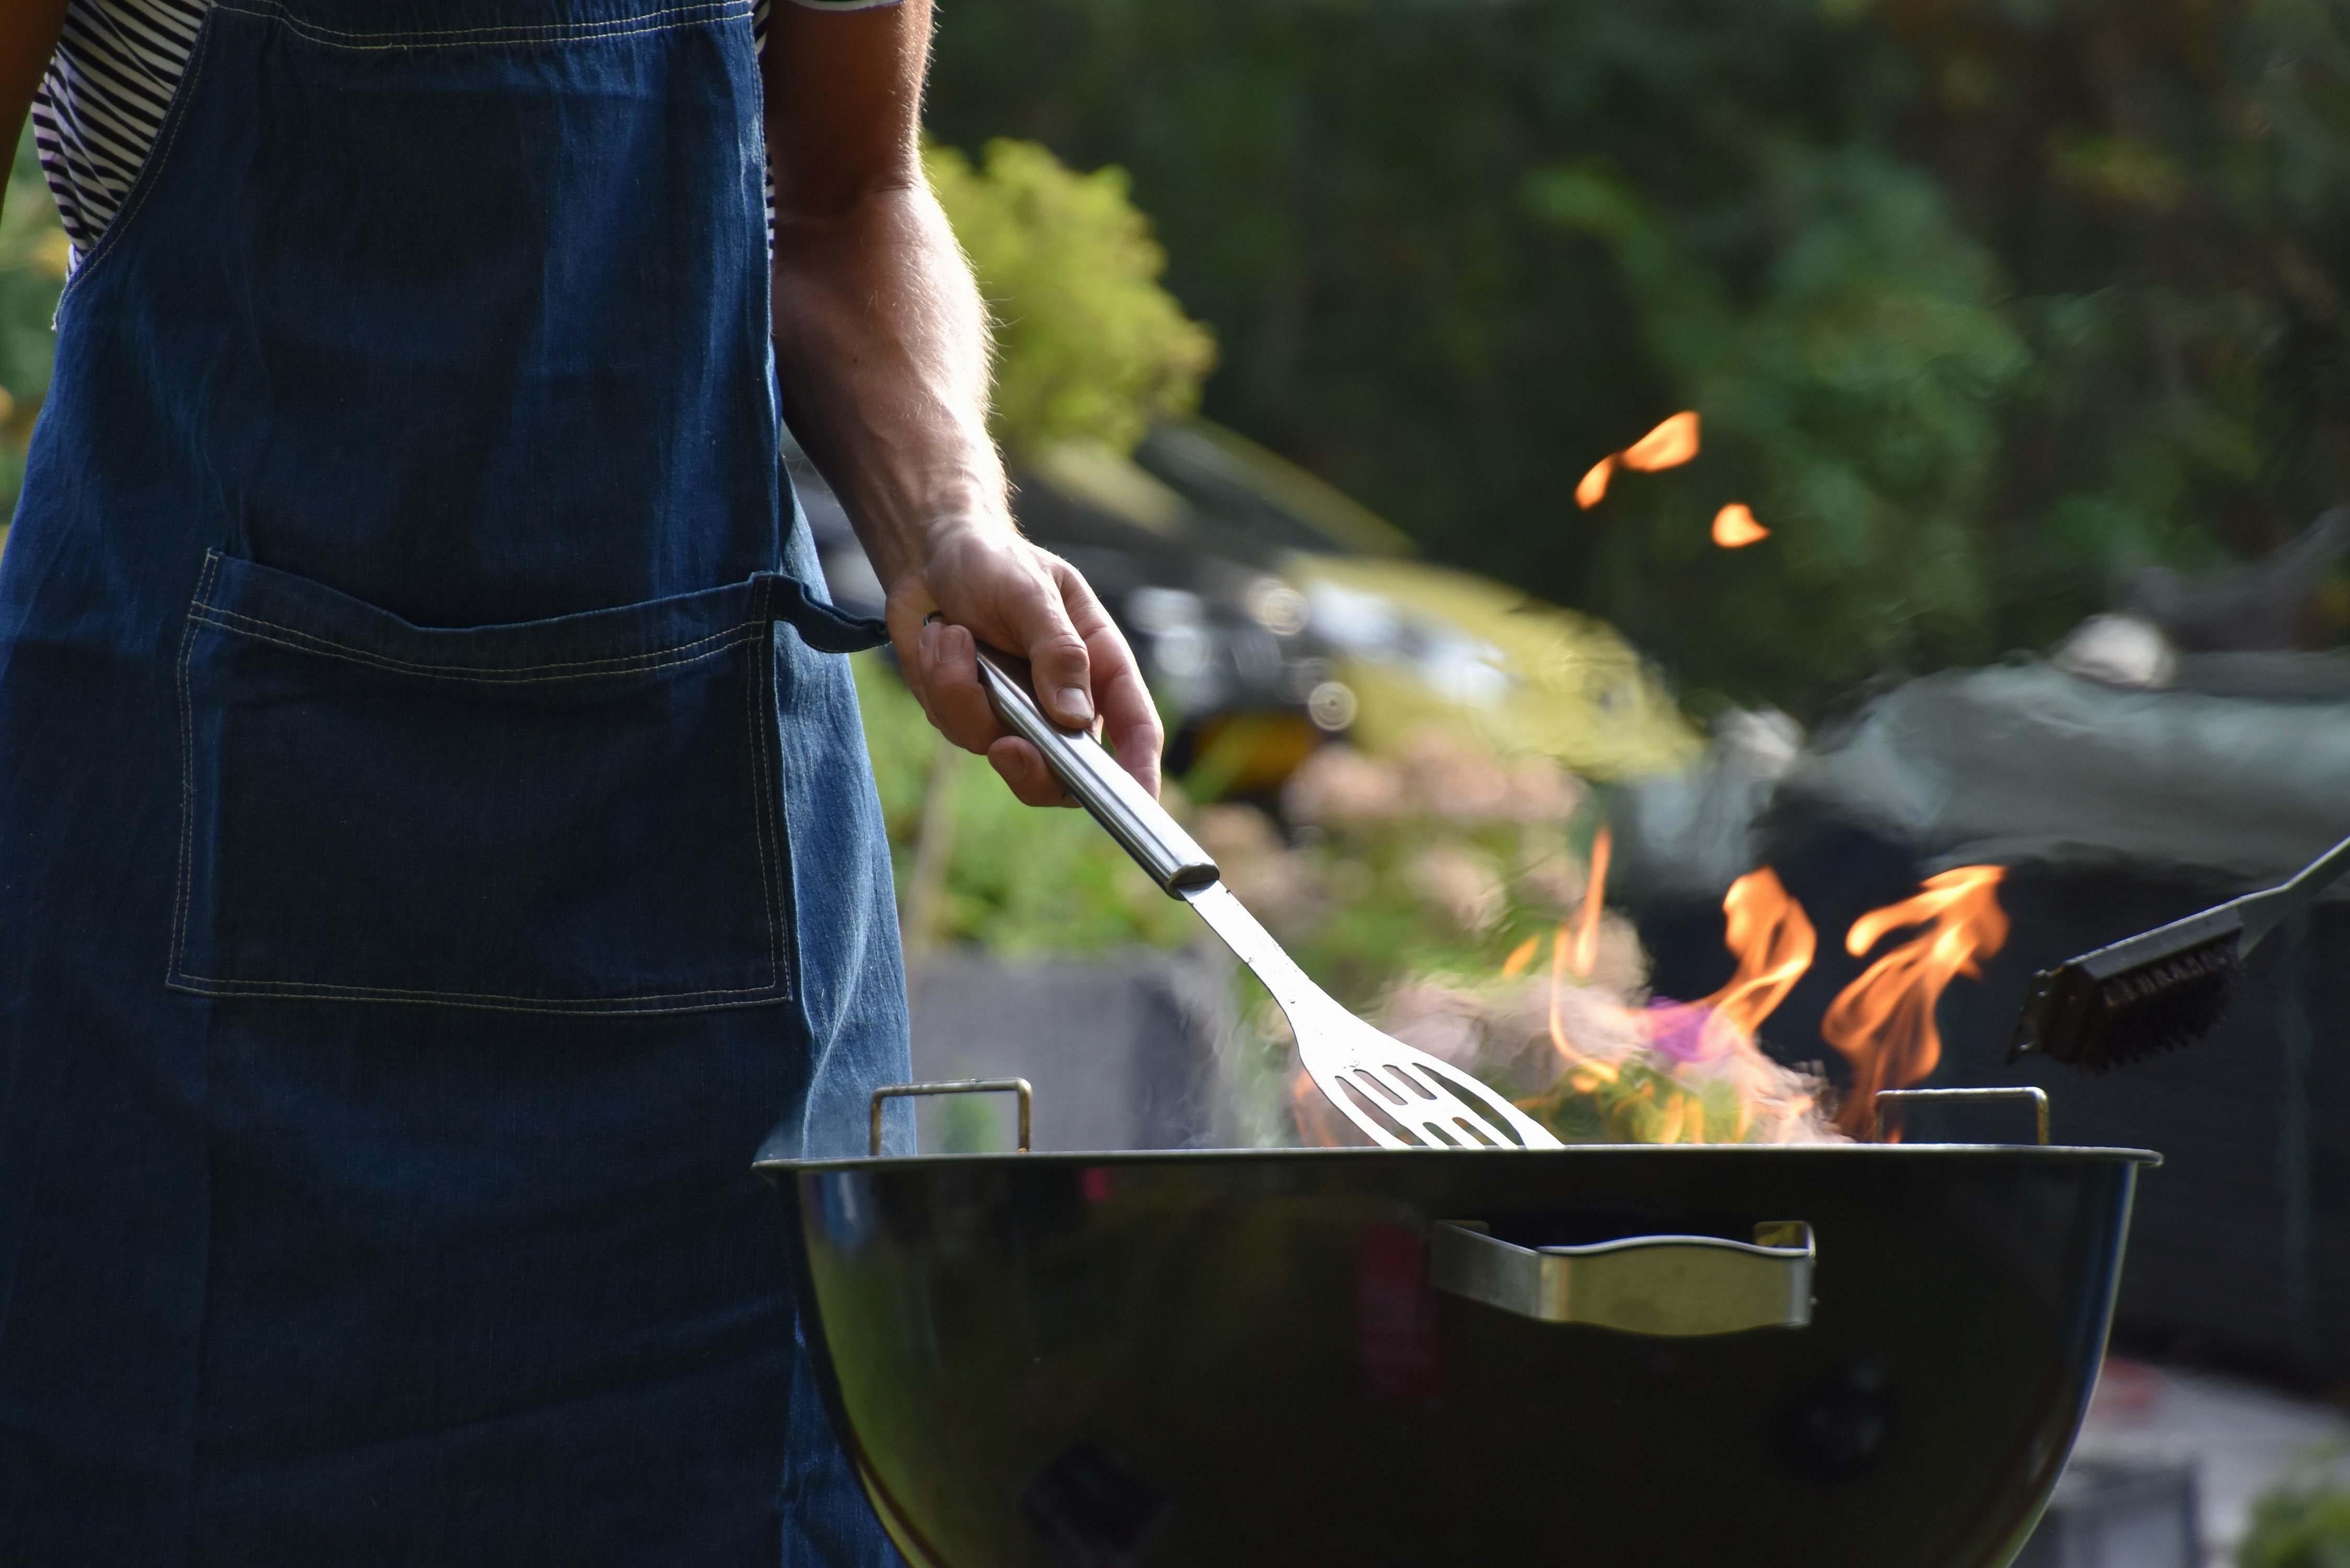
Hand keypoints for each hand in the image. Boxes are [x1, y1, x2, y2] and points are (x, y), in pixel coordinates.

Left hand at [883, 521, 1162, 806]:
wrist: (931, 556)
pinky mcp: (970, 715)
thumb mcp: (1031, 591)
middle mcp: (1063, 701)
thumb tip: (1073, 716)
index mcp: (1100, 666)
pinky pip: (956, 727)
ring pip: (999, 750)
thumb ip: (1056, 650)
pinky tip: (938, 638)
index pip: (1134, 729)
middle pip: (1066, 773)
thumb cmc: (996, 562)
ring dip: (965, 695)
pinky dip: (940, 683)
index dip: (1140, 771)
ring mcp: (1016, 715)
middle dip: (1034, 770)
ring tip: (951, 633)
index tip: (1137, 803)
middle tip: (1007, 747)